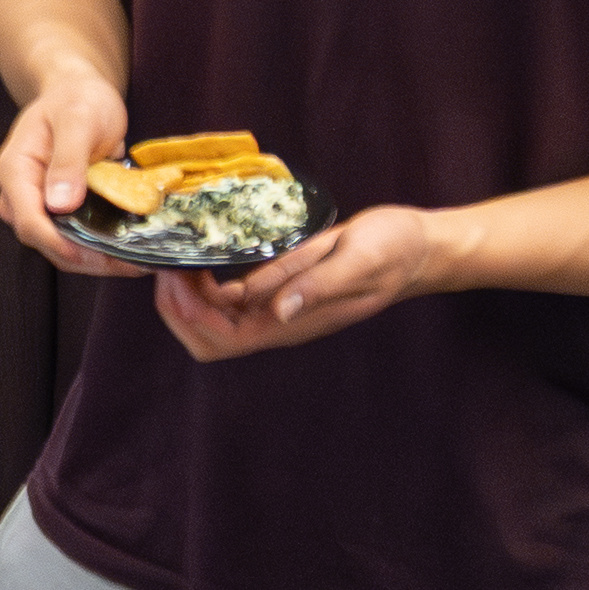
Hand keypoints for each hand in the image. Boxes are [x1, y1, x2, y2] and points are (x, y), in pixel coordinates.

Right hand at [0, 62, 126, 257]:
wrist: (80, 91)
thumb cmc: (78, 97)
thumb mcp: (78, 119)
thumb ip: (68, 159)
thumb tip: (60, 204)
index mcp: (15, 171)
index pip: (29, 221)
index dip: (60, 244)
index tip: (97, 253)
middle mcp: (20, 194)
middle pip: (45, 241)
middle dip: (85, 258)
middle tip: (129, 263)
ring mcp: (39, 204)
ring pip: (61, 246)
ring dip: (96, 258)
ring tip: (136, 261)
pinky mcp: (59, 210)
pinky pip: (75, 237)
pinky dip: (101, 246)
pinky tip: (130, 249)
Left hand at [154, 198, 478, 360]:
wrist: (419, 249)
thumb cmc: (392, 252)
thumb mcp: (357, 259)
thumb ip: (318, 285)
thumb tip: (280, 311)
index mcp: (295, 320)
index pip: (225, 338)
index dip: (192, 313)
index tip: (179, 274)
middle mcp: (282, 321)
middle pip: (211, 340)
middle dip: (179, 310)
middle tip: (169, 266)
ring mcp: (281, 308)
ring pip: (217, 322)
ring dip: (189, 297)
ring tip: (180, 259)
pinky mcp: (284, 289)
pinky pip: (234, 300)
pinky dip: (208, 284)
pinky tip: (206, 256)